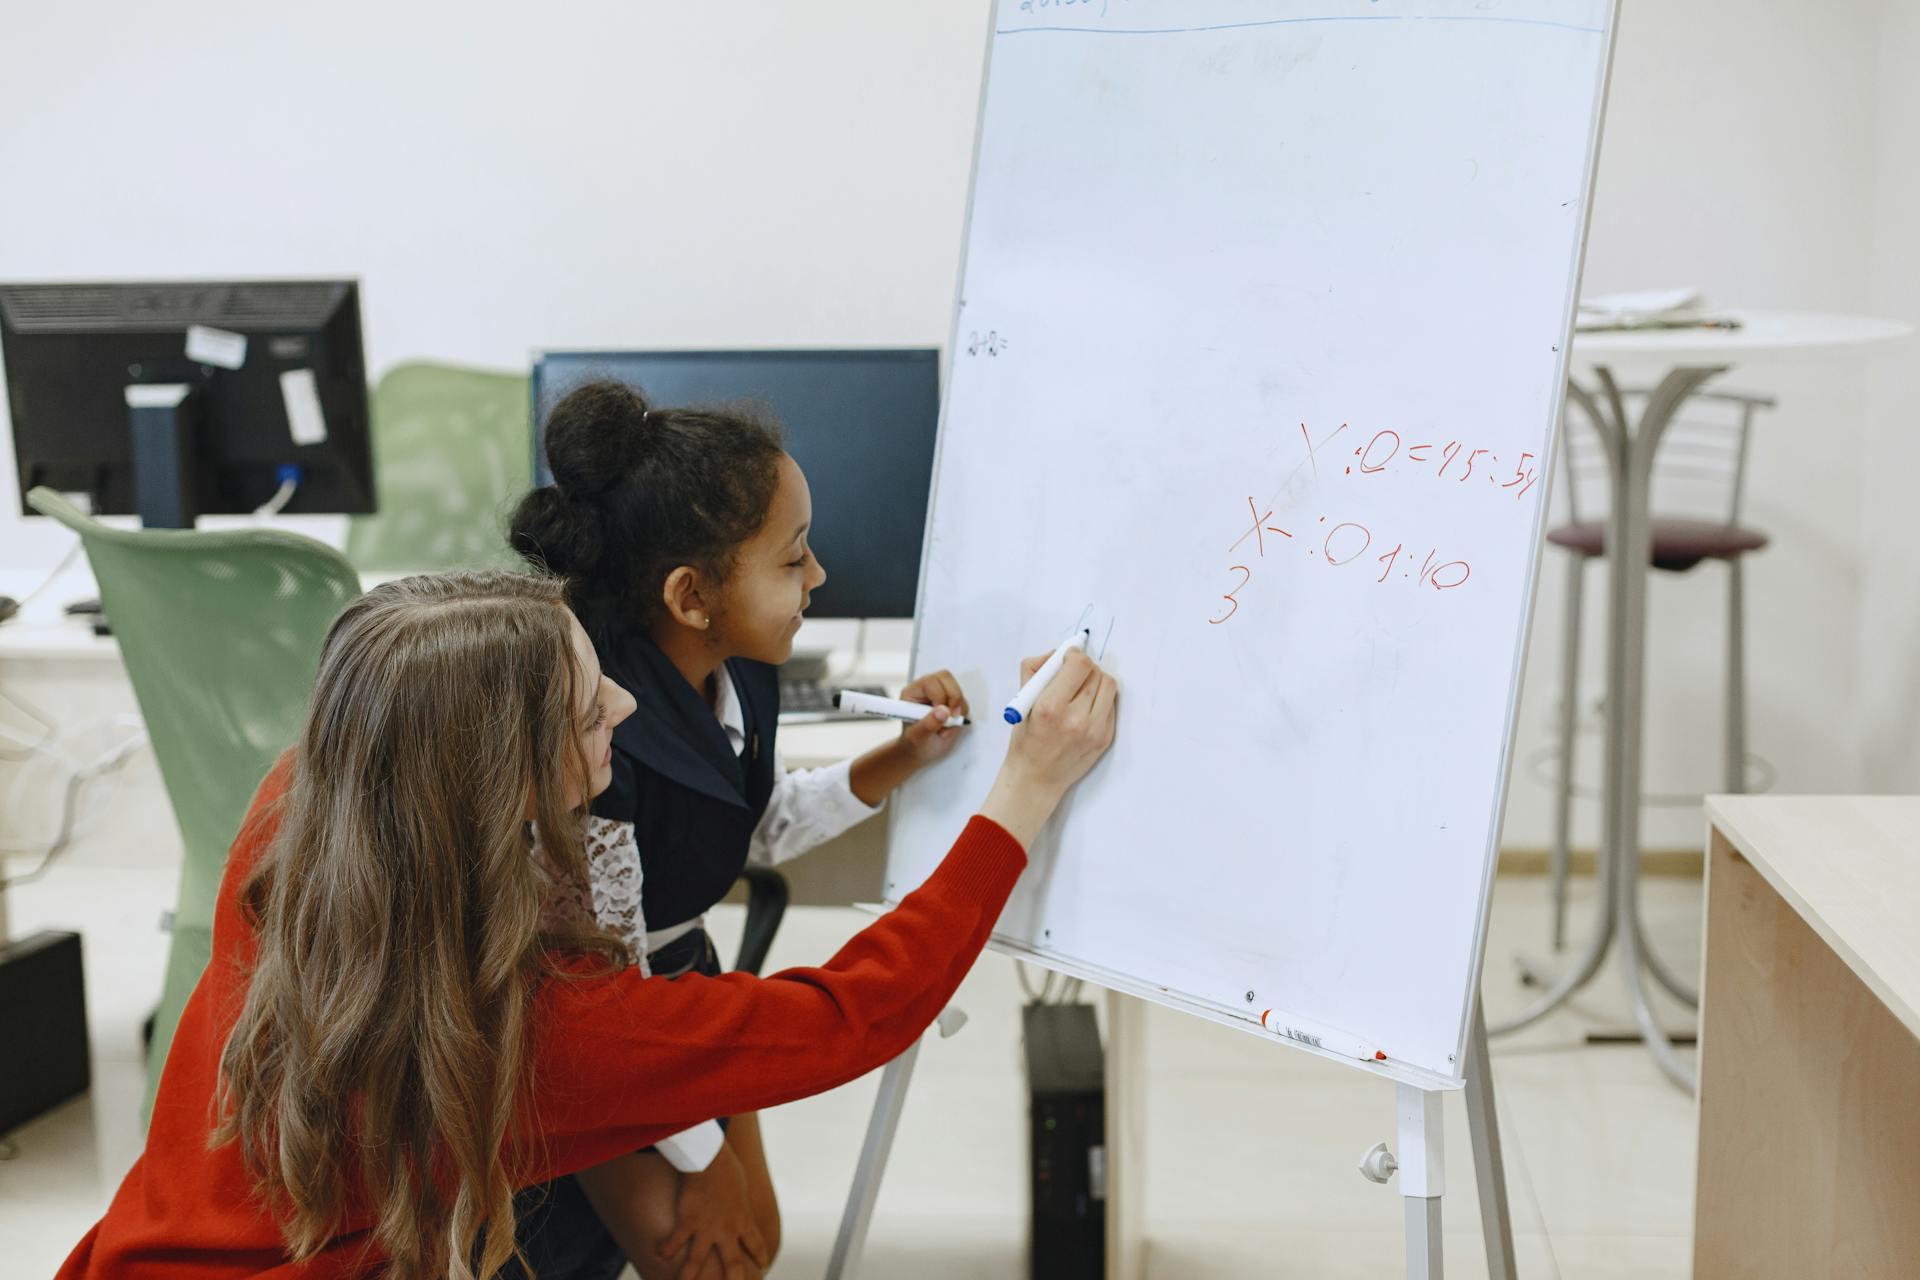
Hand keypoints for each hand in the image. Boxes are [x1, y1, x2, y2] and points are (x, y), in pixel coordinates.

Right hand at [658, 1143, 768, 1279]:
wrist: (711, 1159)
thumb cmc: (726, 1167)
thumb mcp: (740, 1187)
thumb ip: (738, 1200)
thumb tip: (737, 1199)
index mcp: (743, 1218)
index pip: (756, 1242)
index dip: (760, 1255)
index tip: (764, 1266)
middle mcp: (727, 1229)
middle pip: (733, 1263)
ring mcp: (707, 1227)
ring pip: (698, 1260)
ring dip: (690, 1275)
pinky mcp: (687, 1220)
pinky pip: (676, 1240)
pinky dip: (667, 1249)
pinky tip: (660, 1256)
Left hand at [895, 668, 970, 766]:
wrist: (921, 751)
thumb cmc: (914, 743)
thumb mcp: (918, 737)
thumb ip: (929, 724)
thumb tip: (943, 711)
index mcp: (912, 693)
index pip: (930, 682)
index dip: (940, 697)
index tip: (943, 716)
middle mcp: (925, 689)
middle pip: (946, 677)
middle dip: (953, 699)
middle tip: (950, 718)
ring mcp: (939, 694)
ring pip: (957, 689)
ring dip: (957, 710)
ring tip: (945, 727)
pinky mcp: (951, 701)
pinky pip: (963, 701)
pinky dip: (961, 715)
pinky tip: (950, 726)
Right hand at [980, 649, 1117, 845]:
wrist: (1036, 778)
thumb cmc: (1026, 739)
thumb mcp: (1020, 702)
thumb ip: (1035, 670)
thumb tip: (1057, 653)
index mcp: (1050, 707)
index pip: (1079, 664)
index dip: (1074, 655)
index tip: (1067, 659)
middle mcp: (1075, 719)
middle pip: (1096, 673)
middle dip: (1084, 668)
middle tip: (1073, 675)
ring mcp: (1094, 730)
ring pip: (1109, 685)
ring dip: (1096, 681)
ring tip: (1082, 689)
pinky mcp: (1105, 738)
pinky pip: (1111, 705)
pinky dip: (1100, 699)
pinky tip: (1086, 707)